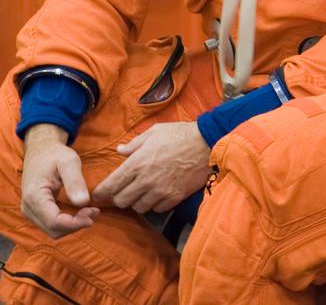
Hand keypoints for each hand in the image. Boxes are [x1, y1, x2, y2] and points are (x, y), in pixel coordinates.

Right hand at [21, 124, 98, 238]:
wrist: (41, 150)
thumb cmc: (55, 154)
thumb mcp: (69, 162)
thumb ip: (75, 181)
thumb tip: (83, 202)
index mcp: (34, 196)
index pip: (55, 222)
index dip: (76, 223)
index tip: (94, 212)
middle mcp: (28, 208)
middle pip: (54, 230)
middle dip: (76, 224)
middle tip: (95, 211)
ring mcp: (31, 211)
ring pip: (53, 230)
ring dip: (73, 224)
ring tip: (91, 210)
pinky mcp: (36, 211)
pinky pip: (52, 224)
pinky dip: (68, 222)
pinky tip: (82, 211)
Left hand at [93, 121, 211, 213]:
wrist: (208, 143)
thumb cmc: (180, 134)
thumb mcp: (154, 132)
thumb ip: (134, 144)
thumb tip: (119, 151)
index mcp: (136, 163)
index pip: (110, 186)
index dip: (101, 192)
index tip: (100, 193)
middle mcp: (145, 181)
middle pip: (121, 201)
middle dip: (120, 197)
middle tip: (124, 190)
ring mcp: (161, 191)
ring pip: (138, 207)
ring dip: (138, 201)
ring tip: (143, 192)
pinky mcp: (175, 197)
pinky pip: (157, 209)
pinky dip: (155, 204)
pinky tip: (158, 194)